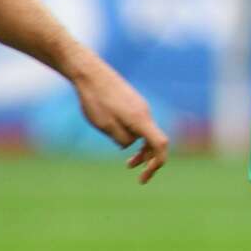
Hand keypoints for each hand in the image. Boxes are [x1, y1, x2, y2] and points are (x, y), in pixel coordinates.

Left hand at [73, 65, 169, 182]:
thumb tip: (129, 145)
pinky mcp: (132, 104)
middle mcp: (145, 113)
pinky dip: (135, 137)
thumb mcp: (106, 126)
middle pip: (155, 141)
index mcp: (140, 120)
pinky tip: (117, 136)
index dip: (157, 163)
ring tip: (128, 162)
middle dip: (148, 159)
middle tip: (133, 172)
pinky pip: (139, 125)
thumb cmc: (95, 100)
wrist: (90, 74)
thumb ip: (122, 139)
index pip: (160, 145)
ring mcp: (140, 107)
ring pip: (146, 133)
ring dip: (140, 149)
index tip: (145, 176)